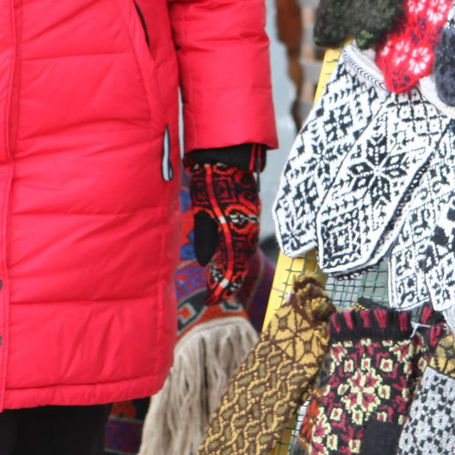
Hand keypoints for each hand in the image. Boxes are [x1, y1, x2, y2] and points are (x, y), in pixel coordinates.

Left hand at [187, 159, 261, 307]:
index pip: (233, 269)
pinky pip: (245, 240)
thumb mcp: (202, 212)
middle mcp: (249, 230)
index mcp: (238, 232)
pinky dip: (235, 252)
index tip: (211, 299)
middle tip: (214, 293)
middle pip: (241, 264)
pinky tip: (225, 255)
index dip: (222, 287)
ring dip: (232, 267)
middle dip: (228, 281)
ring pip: (244, 252)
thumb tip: (207, 262)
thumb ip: (206, 238)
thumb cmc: (211, 182)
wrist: (226, 155)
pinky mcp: (250, 212)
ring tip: (218, 278)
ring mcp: (251, 221)